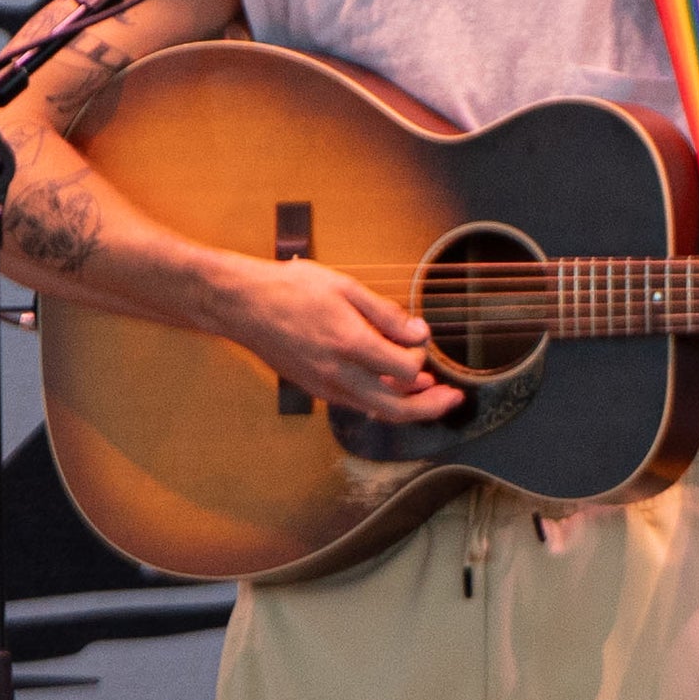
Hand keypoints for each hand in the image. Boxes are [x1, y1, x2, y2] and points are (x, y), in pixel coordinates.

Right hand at [222, 255, 460, 422]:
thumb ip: (386, 314)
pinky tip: (392, 387)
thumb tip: (420, 332)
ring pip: (377, 411)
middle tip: (455, 398)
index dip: (421, 356)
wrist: (243, 305)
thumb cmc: (292, 289)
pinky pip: (357, 404)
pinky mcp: (316, 390)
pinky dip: (381, 400)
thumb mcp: (345, 288)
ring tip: (431, 394)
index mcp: (350, 345)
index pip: (405, 369)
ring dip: (409, 406)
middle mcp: (339, 374)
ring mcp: (325, 387)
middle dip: (432, 406)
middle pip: (397, 407)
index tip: (418, 338)